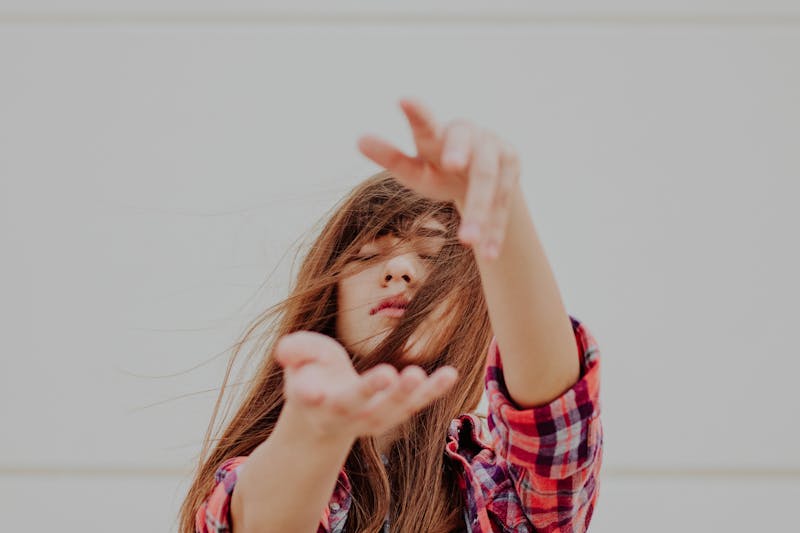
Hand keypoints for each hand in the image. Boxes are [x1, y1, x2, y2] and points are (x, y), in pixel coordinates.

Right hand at [273, 331, 458, 439]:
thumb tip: (284, 350)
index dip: (309, 393)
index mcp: (313, 400)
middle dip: (372, 391)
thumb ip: (294, 351)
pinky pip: (416, 404)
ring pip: (390, 410)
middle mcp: (343, 414)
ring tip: (419, 375)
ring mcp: (372, 417)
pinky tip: (451, 374)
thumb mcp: (298, 361)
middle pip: (357, 405)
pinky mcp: (395, 413)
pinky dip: (433, 391)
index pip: (309, 397)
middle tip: (389, 374)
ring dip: (407, 395)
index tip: (312, 391)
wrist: (327, 419)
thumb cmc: (313, 377)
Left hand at [357, 99, 520, 259]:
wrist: (479, 173)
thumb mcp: (414, 169)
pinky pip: (504, 206)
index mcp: (441, 134)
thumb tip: (358, 139)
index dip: (417, 114)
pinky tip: (488, 254)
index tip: (403, 100)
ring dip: (481, 216)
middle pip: (473, 162)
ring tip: (466, 242)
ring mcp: (498, 151)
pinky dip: (495, 231)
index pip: (427, 125)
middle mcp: (474, 136)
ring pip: (491, 186)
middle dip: (464, 171)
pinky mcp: (513, 169)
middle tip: (452, 170)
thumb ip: (390, 156)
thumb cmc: (437, 168)